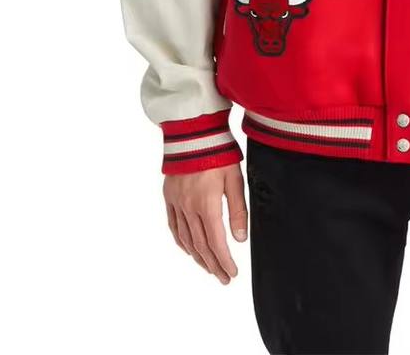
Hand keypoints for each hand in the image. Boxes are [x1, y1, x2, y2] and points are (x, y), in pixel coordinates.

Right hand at [163, 164, 247, 284]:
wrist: (194, 132)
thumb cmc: (219, 152)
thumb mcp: (235, 179)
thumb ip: (238, 210)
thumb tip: (240, 238)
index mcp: (207, 204)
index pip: (216, 242)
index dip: (224, 261)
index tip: (232, 273)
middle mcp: (189, 208)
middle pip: (201, 245)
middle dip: (213, 265)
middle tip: (223, 278)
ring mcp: (177, 203)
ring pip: (186, 239)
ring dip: (198, 257)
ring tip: (209, 268)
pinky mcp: (169, 196)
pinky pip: (173, 226)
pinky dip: (182, 242)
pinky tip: (189, 250)